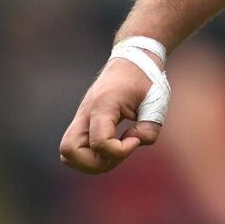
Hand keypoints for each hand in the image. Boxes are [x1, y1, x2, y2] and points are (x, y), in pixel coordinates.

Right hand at [58, 58, 163, 173]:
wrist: (132, 60)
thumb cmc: (145, 79)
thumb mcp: (156, 103)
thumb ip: (149, 129)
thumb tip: (133, 142)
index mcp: (104, 104)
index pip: (99, 143)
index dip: (119, 152)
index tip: (135, 140)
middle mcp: (86, 112)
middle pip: (69, 151)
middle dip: (95, 163)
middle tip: (120, 151)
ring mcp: (81, 117)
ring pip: (67, 152)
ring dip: (92, 162)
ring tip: (116, 150)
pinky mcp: (83, 122)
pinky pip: (76, 148)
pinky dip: (92, 155)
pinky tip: (113, 145)